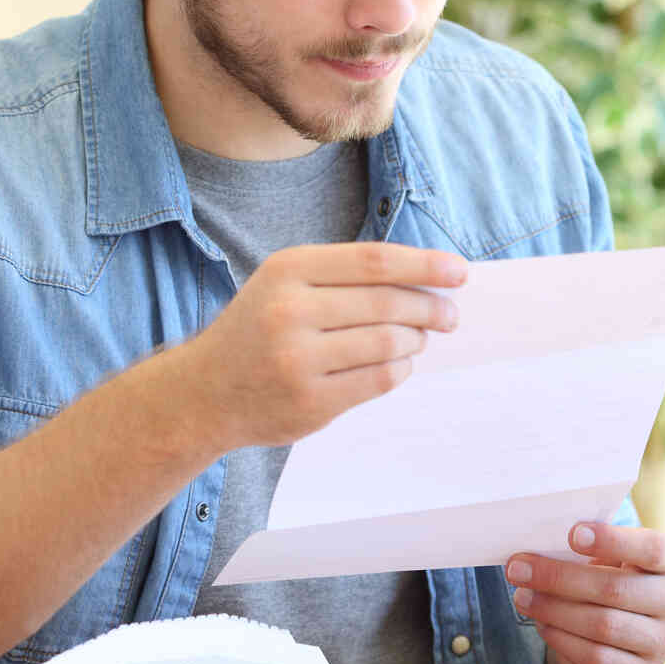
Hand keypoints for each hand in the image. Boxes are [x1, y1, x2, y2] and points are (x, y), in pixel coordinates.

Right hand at [177, 242, 465, 449]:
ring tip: (418, 339)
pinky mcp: (310, 402)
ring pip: (389, 343)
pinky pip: (379, 380)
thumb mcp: (286, 284)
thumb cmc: (258, 330)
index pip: (375, 261)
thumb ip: (345, 276)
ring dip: (416, 340)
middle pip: (387, 303)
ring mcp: (298, 360)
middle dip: (431, 308)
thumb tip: (428, 279)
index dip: (425, 265)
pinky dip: (400, 369)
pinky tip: (399, 363)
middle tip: (449, 315)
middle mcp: (290, 311)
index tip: (460, 271)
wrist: (204, 392)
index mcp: (288, 270)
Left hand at [505, 522, 664, 663]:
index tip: (573, 533)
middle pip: (615, 589)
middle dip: (559, 578)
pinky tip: (542, 623)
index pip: (652, 549)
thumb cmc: (616, 577)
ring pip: (603, 626)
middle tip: (518, 568)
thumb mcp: (614, 557)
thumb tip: (539, 548)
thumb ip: (589, 549)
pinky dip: (563, 640)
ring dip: (554, 610)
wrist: (633, 627)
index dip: (613, 540)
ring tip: (522, 596)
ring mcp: (662, 642)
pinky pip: (596, 658)